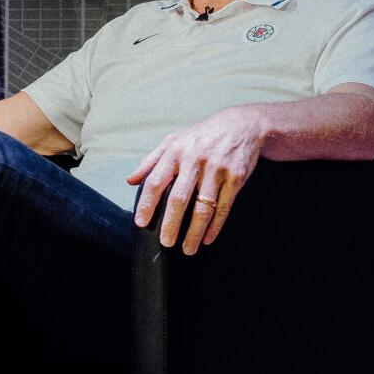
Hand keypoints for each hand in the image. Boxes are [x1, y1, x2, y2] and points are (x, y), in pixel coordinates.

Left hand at [126, 106, 268, 253]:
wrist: (242, 125)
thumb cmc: (202, 136)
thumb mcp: (174, 141)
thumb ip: (151, 161)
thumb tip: (131, 180)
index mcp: (175, 153)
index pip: (156, 182)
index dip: (147, 204)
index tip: (141, 222)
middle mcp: (195, 162)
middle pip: (179, 199)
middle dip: (171, 224)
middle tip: (166, 242)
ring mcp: (217, 170)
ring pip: (203, 207)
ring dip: (194, 231)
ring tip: (187, 248)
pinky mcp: (235, 178)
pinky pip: (224, 207)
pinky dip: (215, 226)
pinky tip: (207, 238)